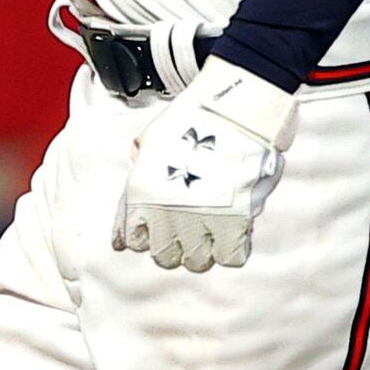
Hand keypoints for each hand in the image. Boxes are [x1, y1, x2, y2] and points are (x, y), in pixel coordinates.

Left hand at [115, 60, 290, 272]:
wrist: (237, 108)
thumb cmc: (196, 116)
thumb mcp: (152, 138)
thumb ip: (141, 167)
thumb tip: (137, 186)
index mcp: (141, 192)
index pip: (132, 238)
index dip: (145, 235)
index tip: (153, 233)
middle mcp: (167, 213)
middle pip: (164, 257)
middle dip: (174, 246)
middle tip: (187, 230)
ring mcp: (201, 221)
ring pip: (196, 262)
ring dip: (203, 250)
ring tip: (211, 231)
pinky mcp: (234, 224)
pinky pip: (230, 257)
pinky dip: (232, 249)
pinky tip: (233, 233)